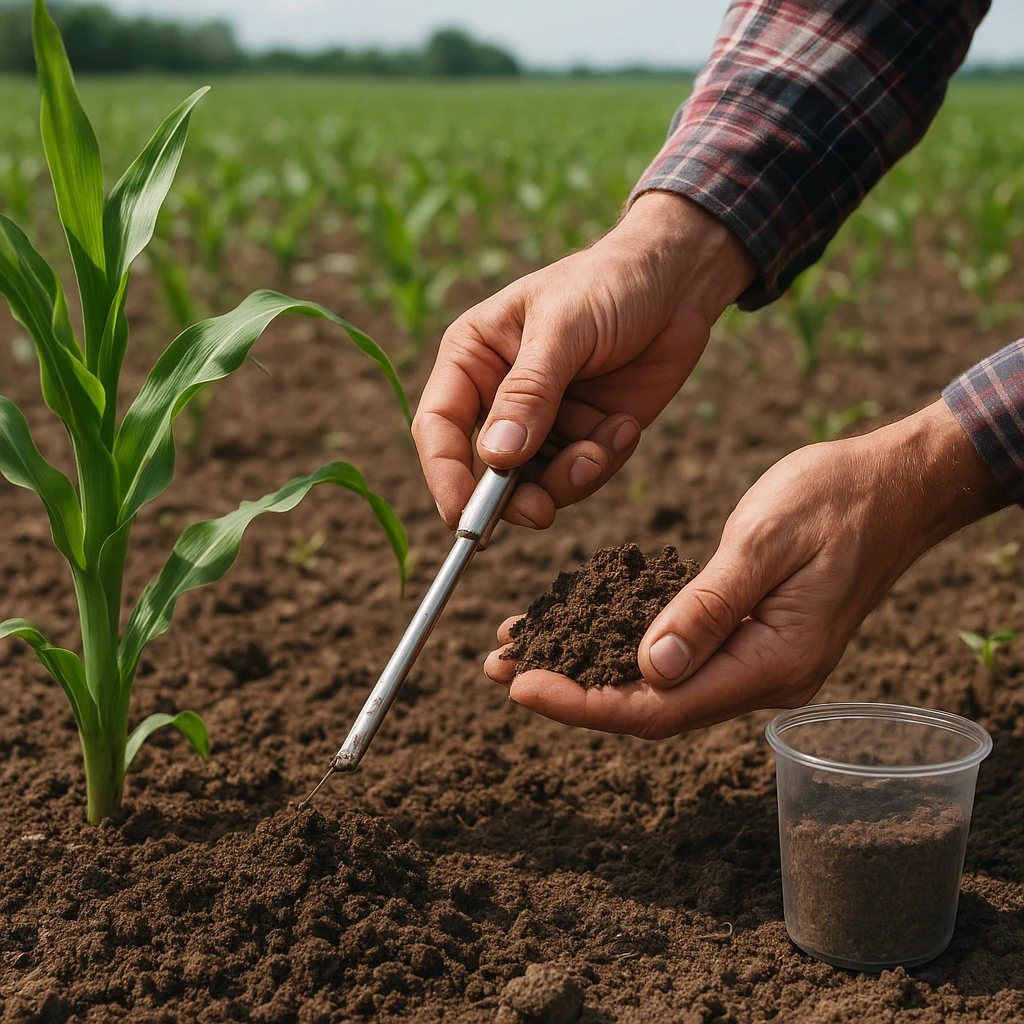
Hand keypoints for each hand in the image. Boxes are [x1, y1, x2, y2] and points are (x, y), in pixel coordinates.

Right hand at [412, 192, 754, 528]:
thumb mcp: (564, 329)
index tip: (462, 518)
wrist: (680, 281)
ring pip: (535, 484)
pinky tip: (625, 425)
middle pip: (483, 470)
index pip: (439, 427)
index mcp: (473, 358)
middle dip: (513, 497)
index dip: (444, 476)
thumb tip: (496, 457)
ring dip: (570, 479)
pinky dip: (603, 462)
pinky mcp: (584, 435)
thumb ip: (529, 393)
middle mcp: (500, 396)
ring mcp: (544, 420)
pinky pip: (580, 476)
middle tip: (541, 512)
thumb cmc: (609, 283)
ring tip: (605, 444)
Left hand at [486, 400, 1007, 736]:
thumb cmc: (835, 501)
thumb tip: (651, 669)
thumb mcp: (763, 543)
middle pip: (650, 705)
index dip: (583, 703)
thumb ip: (708, 608)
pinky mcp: (746, 634)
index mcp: (770, 662)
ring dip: (589, 668)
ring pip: (657, 682)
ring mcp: (755, 658)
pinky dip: (620, 641)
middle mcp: (761, 675)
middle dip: (571, 690)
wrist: (893, 486)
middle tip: (499, 668)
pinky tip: (579, 621)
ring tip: (521, 647)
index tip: (521, 686)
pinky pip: (675, 651)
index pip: (657, 706)